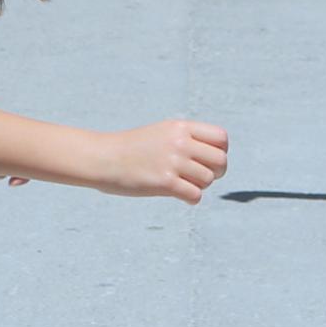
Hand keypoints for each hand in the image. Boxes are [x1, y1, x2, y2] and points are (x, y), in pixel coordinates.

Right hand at [99, 117, 230, 203]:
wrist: (103, 158)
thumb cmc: (132, 149)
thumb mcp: (161, 133)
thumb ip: (186, 139)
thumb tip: (215, 155)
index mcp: (180, 128)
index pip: (221, 138)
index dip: (221, 152)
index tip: (208, 160)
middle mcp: (180, 142)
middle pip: (220, 161)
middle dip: (216, 172)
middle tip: (200, 177)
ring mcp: (172, 162)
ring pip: (208, 180)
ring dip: (200, 186)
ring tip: (184, 185)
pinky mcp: (164, 182)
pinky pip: (195, 195)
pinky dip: (191, 198)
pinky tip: (180, 196)